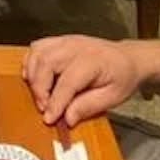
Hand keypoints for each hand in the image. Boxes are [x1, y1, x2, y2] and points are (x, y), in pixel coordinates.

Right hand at [22, 35, 143, 126]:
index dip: (56, 102)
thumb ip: (89, 107)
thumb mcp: (113, 97)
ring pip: (37, 53)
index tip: (49, 118)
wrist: (128, 58)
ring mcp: (66, 41)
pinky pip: (37, 47)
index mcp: (93, 61)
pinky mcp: (60, 41)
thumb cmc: (122, 76)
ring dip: (32, 75)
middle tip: (44, 107)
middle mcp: (76, 47)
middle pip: (46, 63)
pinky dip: (31, 62)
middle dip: (40, 89)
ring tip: (39, 94)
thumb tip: (67, 118)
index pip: (67, 82)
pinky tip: (35, 76)